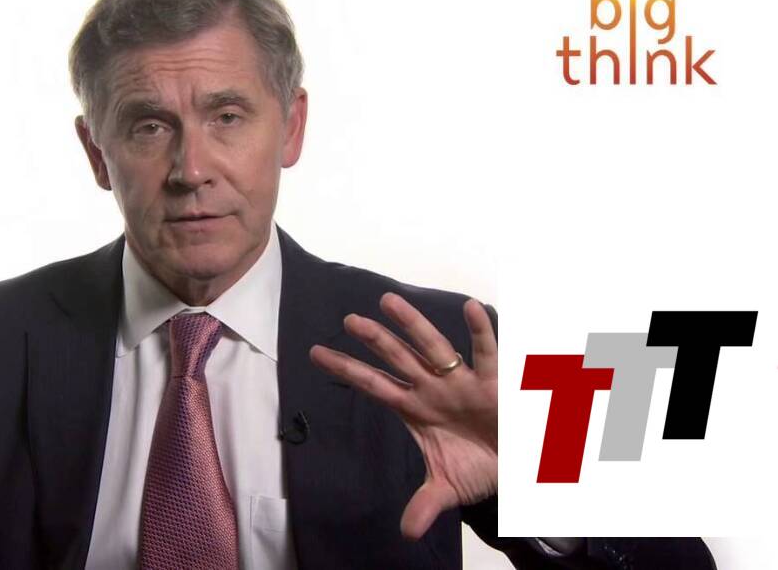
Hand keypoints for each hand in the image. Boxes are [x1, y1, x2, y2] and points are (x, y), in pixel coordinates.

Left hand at [309, 293, 497, 539]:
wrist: (519, 466)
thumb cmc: (478, 466)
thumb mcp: (448, 487)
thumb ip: (425, 505)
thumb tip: (407, 534)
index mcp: (415, 408)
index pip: (373, 385)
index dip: (346, 369)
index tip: (315, 353)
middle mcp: (433, 389)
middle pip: (398, 359)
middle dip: (375, 340)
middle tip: (349, 320)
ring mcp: (461, 382)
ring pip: (434, 348)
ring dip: (413, 326)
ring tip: (389, 301)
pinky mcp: (494, 382)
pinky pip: (486, 352)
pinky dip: (480, 331)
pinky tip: (468, 307)